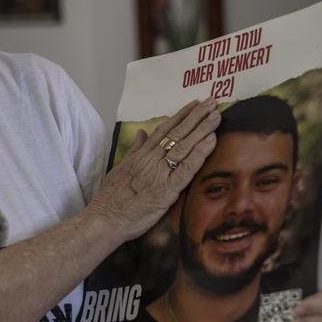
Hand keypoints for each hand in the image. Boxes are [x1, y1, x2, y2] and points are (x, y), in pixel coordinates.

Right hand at [88, 99, 219, 241]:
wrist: (105, 219)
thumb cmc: (111, 199)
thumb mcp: (119, 169)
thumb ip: (134, 150)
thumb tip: (141, 133)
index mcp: (140, 155)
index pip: (163, 130)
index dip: (181, 116)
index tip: (194, 104)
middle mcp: (150, 160)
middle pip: (176, 133)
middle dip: (195, 117)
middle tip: (212, 102)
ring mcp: (158, 173)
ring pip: (183, 146)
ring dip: (201, 129)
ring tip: (216, 116)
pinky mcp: (166, 189)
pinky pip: (186, 168)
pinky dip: (200, 153)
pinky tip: (211, 141)